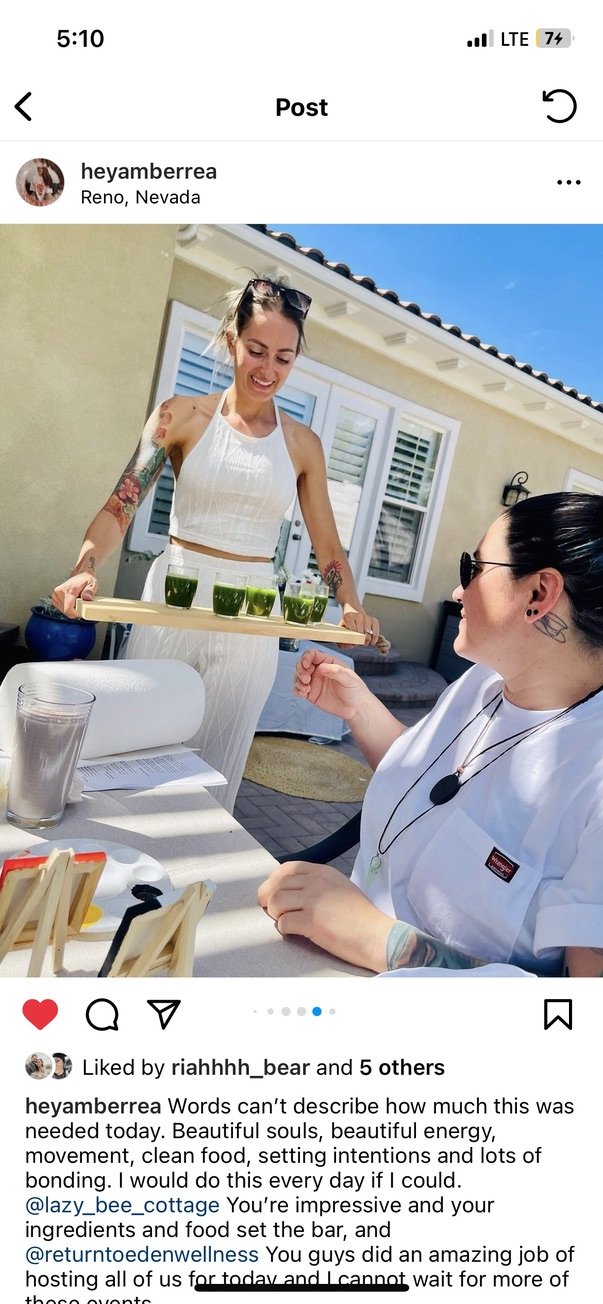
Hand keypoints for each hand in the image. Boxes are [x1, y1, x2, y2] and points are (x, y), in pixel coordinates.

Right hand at [51, 572, 96, 617]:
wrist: (81, 573)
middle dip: (75, 611)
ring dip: (71, 609)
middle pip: (66, 611)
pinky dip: (67, 607)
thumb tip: (87, 597)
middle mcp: (60, 592)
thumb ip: (90, 591)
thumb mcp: (92, 584)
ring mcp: (55, 595)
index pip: (68, 609)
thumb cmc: (86, 579)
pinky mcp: (54, 597)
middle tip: (81, 603)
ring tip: (76, 601)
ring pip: (63, 611)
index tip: (82, 613)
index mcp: (69, 590)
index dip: (76, 614)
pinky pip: (60, 608)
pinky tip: (72, 602)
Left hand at [258, 860, 392, 970]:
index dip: (274, 880)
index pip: (288, 868)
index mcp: (324, 872)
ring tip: (284, 921)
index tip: (271, 891)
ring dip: (276, 914)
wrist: (379, 936)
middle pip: (277, 884)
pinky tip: (293, 932)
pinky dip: (284, 929)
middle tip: (271, 909)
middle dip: (268, 897)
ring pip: (276, 901)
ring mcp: (314, 900)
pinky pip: (283, 923)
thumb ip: (319, 885)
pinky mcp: (312, 920)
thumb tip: (292, 890)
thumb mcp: (341, 888)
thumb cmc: (362, 918)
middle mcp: (317, 882)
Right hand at [293, 648, 370, 718]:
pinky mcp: (311, 694)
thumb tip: (321, 666)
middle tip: (306, 678)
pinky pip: (298, 689)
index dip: (306, 658)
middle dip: (300, 670)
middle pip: (302, 664)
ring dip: (298, 680)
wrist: (356, 708)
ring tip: (306, 687)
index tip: (306, 664)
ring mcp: (314, 682)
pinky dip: (297, 690)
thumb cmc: (355, 690)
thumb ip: (335, 671)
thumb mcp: (348, 678)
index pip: (312, 655)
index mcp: (328, 662)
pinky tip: (304, 692)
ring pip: (298, 676)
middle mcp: (319, 671)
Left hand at [340, 603, 379, 646]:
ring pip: (368, 634)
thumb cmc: (346, 623)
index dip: (353, 639)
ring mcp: (367, 617)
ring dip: (367, 641)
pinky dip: (374, 638)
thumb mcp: (340, 629)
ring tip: (364, 643)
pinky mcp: (374, 620)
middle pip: (360, 633)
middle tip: (358, 643)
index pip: (352, 631)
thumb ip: (341, 640)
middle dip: (360, 641)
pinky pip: (376, 632)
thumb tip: (351, 646)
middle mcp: (358, 615)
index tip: (353, 643)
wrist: (352, 610)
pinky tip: (372, 642)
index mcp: (348, 616)